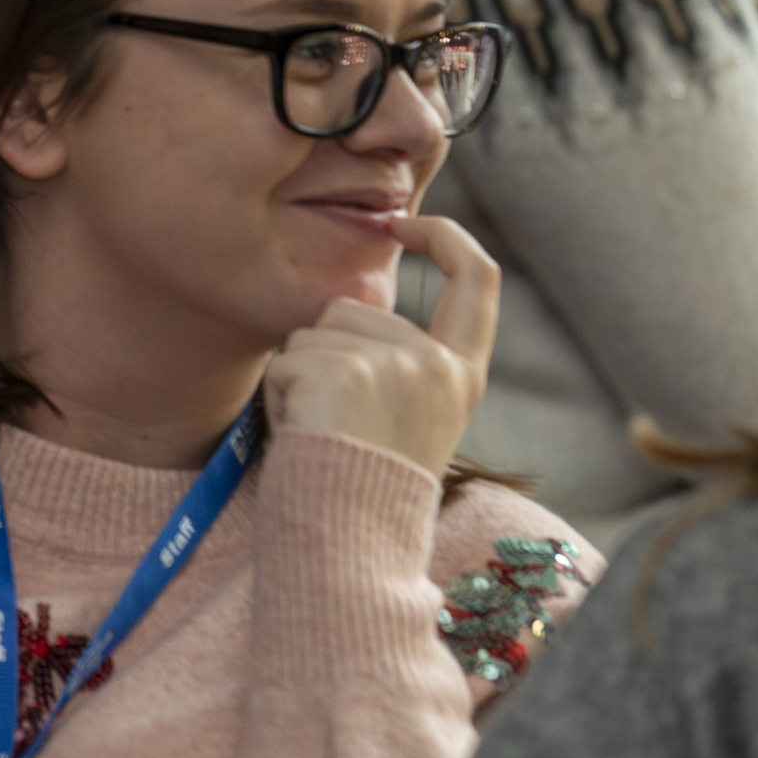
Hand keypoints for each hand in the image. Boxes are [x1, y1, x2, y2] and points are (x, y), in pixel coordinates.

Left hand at [260, 214, 497, 477]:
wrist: (349, 538)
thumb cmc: (364, 482)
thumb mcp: (406, 413)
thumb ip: (397, 356)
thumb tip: (357, 298)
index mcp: (463, 374)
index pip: (477, 279)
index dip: (447, 237)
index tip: (407, 220)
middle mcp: (438, 364)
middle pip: (356, 306)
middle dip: (327, 350)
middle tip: (336, 420)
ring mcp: (396, 364)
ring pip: (315, 328)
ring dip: (301, 372)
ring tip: (322, 427)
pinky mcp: (346, 369)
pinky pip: (287, 357)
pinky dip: (280, 391)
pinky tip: (303, 430)